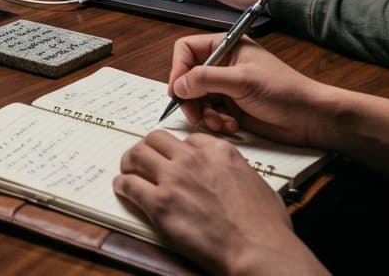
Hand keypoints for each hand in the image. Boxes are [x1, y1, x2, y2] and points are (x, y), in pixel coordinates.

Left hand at [114, 131, 325, 275]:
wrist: (257, 250)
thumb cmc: (266, 226)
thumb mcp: (257, 183)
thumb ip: (238, 172)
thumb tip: (234, 178)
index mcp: (219, 151)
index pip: (187, 138)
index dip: (177, 150)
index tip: (173, 158)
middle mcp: (193, 159)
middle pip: (156, 139)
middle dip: (147, 149)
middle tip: (142, 161)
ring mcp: (174, 179)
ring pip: (136, 155)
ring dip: (129, 163)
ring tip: (128, 172)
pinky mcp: (159, 203)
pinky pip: (129, 184)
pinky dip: (122, 186)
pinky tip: (123, 190)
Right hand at [166, 34, 342, 150]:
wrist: (310, 118)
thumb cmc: (285, 91)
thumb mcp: (243, 81)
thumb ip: (207, 79)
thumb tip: (179, 85)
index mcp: (227, 47)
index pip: (187, 50)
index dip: (178, 69)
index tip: (178, 90)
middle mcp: (224, 65)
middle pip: (188, 78)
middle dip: (190, 98)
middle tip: (196, 115)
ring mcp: (227, 87)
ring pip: (197, 99)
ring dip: (204, 114)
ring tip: (219, 123)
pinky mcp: (231, 108)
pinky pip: (209, 114)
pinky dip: (215, 122)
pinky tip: (231, 127)